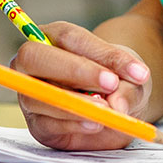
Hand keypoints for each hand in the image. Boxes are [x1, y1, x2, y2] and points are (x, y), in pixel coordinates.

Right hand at [10, 21, 155, 150]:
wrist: (115, 109)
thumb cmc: (116, 81)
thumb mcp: (130, 78)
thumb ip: (128, 87)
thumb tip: (116, 104)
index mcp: (53, 37)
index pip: (68, 37)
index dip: (99, 52)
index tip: (133, 70)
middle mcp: (33, 62)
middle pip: (35, 57)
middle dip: (74, 70)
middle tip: (111, 83)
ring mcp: (30, 94)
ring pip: (38, 93)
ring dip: (74, 101)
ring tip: (106, 109)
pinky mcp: (37, 125)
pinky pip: (45, 123)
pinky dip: (72, 124)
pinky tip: (95, 124)